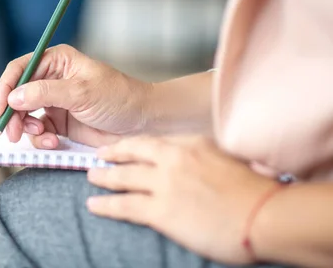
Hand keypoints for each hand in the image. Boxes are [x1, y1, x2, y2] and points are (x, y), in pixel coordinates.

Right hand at [0, 44, 152, 148]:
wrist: (142, 124)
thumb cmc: (118, 98)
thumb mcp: (81, 92)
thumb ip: (46, 93)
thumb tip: (14, 96)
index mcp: (57, 62)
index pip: (20, 69)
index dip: (5, 88)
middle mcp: (51, 80)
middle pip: (17, 95)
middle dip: (13, 115)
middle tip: (13, 133)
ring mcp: (54, 103)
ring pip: (25, 116)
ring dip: (28, 129)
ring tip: (45, 137)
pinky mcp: (60, 124)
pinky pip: (39, 132)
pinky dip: (42, 140)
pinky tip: (54, 143)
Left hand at [87, 135, 276, 264]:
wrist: (266, 215)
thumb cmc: (258, 190)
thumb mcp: (232, 159)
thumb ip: (212, 156)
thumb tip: (207, 160)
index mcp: (192, 143)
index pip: (154, 141)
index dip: (135, 145)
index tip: (124, 146)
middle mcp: (174, 158)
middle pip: (133, 153)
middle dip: (113, 154)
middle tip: (100, 156)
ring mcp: (165, 183)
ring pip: (123, 177)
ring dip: (104, 176)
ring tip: (91, 176)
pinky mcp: (161, 210)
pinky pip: (124, 205)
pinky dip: (106, 205)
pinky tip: (94, 204)